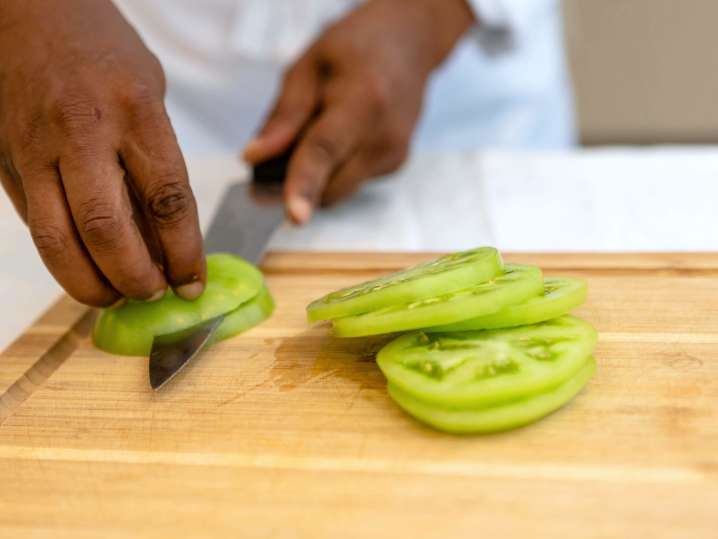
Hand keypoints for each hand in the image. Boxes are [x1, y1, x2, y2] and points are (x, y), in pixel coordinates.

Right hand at [0, 0, 205, 306]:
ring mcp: (36, 149)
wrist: (27, 10)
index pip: (167, 200)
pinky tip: (85, 271)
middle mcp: (83, 133)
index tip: (192, 283)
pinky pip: (34, 225)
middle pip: (109, 230)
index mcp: (134, 111)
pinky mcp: (6, 162)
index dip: (183, 253)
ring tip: (118, 296)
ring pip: (59, 240)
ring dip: (92, 284)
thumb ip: (158, 161)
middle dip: (136, 277)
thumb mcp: (150, 94)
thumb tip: (167, 237)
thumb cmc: (102, 50)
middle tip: (154, 293)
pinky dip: (63, 259)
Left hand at [243, 0, 473, 223]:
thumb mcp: (308, 66)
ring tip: (317, 129)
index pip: (325, 150)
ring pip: (339, 190)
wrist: (409, 44)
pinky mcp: (394, 166)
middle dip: (297, 183)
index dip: (305, 185)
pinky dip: (334, 170)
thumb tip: (254, 157)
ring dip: (317, 177)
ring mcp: (394, 155)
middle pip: (330, 184)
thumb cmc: (355, 48)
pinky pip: (350, 182)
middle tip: (273, 154)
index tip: (294, 217)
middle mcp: (384, 136)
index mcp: (362, 101)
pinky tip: (340, 135)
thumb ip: (283, 114)